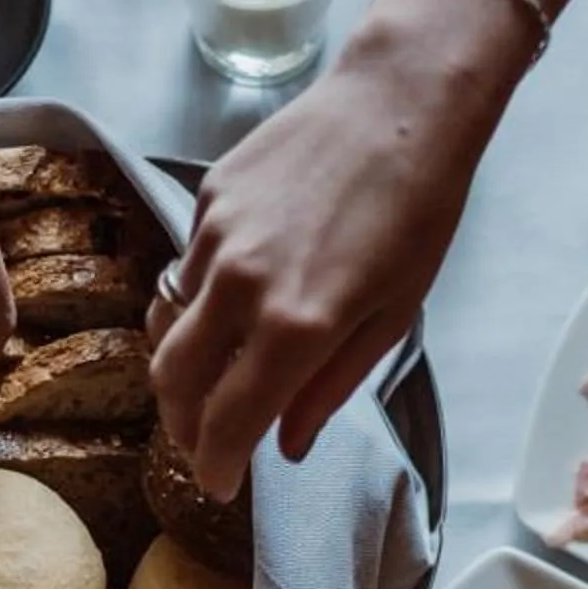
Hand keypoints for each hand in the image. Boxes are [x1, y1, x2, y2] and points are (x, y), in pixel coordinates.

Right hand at [148, 0, 527, 498]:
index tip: (220, 486)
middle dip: (183, 426)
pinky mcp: (207, 200)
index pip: (227, 422)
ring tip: (211, 383)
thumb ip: (329, 387)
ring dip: (183, 368)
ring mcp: (217, 239)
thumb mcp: (392, 316)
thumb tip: (287, 443)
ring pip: (169, 326)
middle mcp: (242, 285)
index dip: (216, 465)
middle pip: (175, 381)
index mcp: (296, 326)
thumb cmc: (417, 210)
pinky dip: (201, 301)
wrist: (400, 102)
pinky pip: (187, 271)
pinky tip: (236, 300)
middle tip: (206, 443)